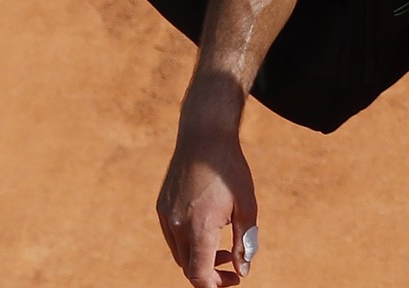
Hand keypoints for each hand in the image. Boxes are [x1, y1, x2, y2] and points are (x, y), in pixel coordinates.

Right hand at [157, 124, 258, 286]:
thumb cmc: (230, 169)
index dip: (215, 284)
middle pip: (188, 266)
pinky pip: (173, 236)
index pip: (198, 275)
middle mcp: (176, 225)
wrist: (205, 135)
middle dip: (210, 272)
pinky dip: (189, 242)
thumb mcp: (246, 206)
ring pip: (180, 252)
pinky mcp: (162, 206)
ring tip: (224, 248)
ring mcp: (165, 215)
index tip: (234, 279)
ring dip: (200, 258)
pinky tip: (208, 228)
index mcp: (198, 228)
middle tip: (233, 265)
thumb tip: (243, 270)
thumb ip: (244, 242)